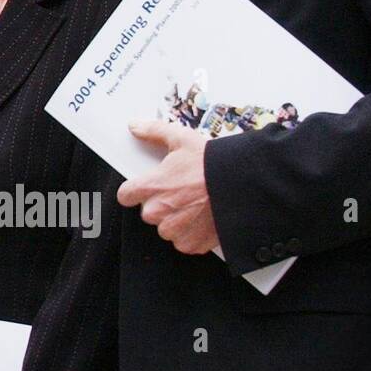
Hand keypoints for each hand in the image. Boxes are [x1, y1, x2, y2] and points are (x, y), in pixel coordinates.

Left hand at [118, 119, 218, 254]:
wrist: (244, 185)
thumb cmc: (213, 164)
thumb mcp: (182, 139)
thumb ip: (154, 132)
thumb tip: (135, 126)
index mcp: (152, 187)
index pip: (126, 195)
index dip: (135, 190)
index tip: (147, 187)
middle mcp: (159, 211)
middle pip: (148, 212)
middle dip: (162, 204)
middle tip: (181, 192)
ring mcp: (175, 230)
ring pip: (166, 228)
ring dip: (176, 220)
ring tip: (195, 205)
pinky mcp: (192, 244)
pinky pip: (184, 242)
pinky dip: (192, 234)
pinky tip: (203, 219)